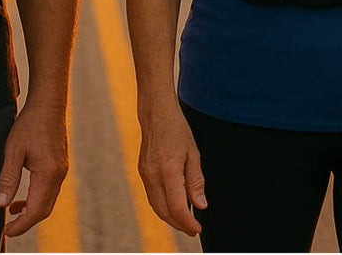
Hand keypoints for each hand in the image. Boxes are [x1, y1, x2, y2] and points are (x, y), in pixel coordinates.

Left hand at [0, 102, 67, 236]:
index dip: (21, 225)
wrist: (48, 104)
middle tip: (9, 227)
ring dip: (31, 209)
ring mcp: (62, 170)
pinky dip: (37, 198)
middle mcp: (59, 175)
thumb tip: (1, 204)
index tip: (7, 231)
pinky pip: (50, 190)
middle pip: (44, 210)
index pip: (36, 210)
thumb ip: (8, 178)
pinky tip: (23, 195)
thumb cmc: (30, 124)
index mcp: (48, 173)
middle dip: (26, 221)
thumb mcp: (13, 150)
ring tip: (12, 210)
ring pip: (48, 200)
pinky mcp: (60, 165)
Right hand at [137, 101, 205, 235]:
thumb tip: (199, 205)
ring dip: (170, 217)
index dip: (188, 223)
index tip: (197, 229)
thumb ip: (196, 181)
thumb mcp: (193, 154)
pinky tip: (173, 205)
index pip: (178, 208)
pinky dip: (162, 206)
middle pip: (164, 212)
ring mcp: (144, 174)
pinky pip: (151, 196)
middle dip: (179, 224)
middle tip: (192, 229)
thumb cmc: (177, 130)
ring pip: (156, 206)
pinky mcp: (141, 171)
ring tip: (185, 221)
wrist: (156, 113)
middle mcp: (153, 175)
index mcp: (168, 170)